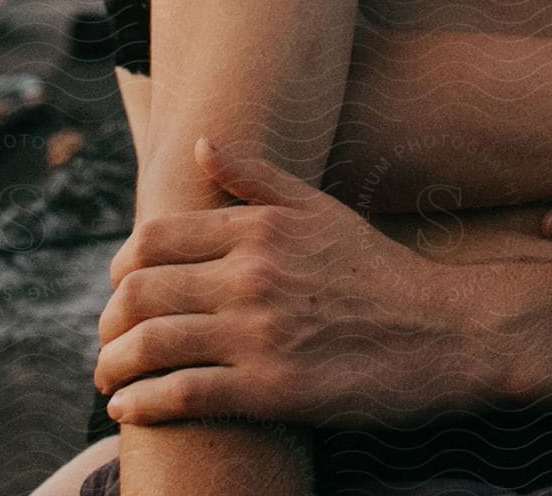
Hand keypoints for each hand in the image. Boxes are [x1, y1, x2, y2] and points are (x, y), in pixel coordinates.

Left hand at [96, 139, 488, 428]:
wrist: (444, 330)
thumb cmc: (377, 270)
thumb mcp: (320, 208)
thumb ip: (257, 176)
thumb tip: (201, 143)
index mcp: (260, 227)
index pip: (155, 238)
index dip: (121, 265)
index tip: (119, 287)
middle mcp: (252, 274)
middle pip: (141, 290)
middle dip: (109, 320)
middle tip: (108, 337)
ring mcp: (259, 332)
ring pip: (151, 343)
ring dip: (113, 364)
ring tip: (109, 376)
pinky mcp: (270, 388)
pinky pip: (182, 394)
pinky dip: (143, 403)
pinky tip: (129, 408)